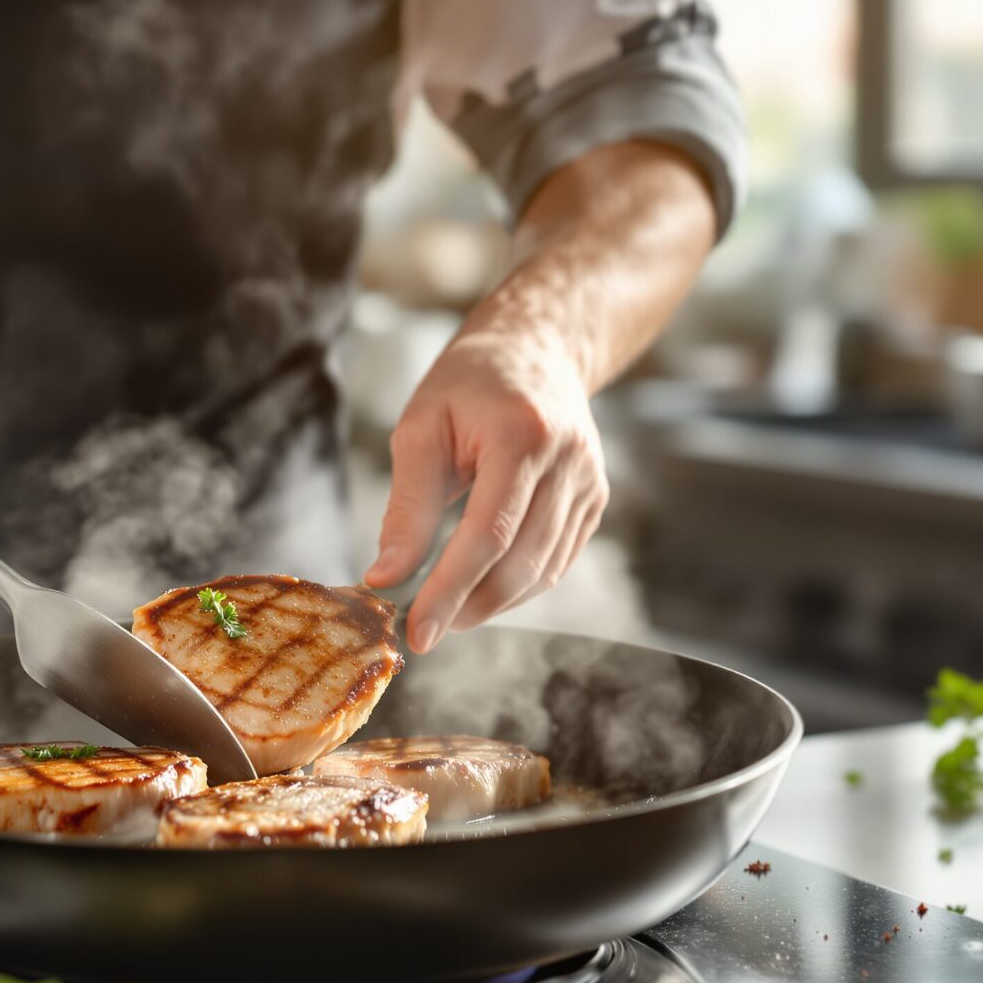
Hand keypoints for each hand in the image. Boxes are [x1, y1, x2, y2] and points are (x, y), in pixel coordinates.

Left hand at [364, 324, 607, 653]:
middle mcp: (568, 462)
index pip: (488, 534)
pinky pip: (556, 563)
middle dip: (468, 606)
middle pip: (520, 563)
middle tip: (424, 632)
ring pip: (542, 572)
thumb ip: (407, 508)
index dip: (450, 590)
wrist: (535, 349)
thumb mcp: (420, 431)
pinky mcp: (595, 501)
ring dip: (490, 604)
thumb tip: (386, 577)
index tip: (417, 632)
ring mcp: (590, 484)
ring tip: (445, 612)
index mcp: (521, 435)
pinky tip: (480, 589)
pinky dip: (516, 586)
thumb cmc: (467, 386)